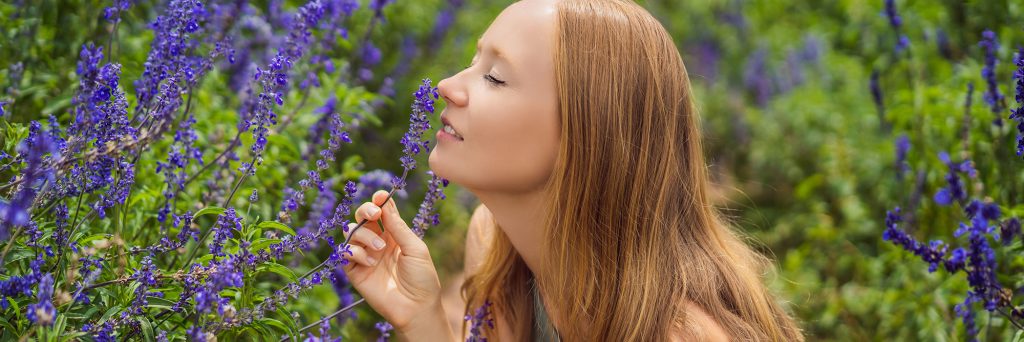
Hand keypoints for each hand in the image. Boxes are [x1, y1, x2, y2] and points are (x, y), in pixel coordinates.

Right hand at [342, 190, 449, 336]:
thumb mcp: (415, 248)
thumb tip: (385, 205)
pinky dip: (355, 252)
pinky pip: (345, 252)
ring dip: (364, 235)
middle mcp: (378, 243)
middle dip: (365, 211)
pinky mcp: (355, 271)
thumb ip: (398, 227)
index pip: (382, 213)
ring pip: (352, 232)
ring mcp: (366, 256)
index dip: (379, 202)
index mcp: (395, 235)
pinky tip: (370, 262)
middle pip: (362, 218)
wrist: (416, 308)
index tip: (380, 197)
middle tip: (374, 214)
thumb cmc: (422, 278)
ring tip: (380, 248)